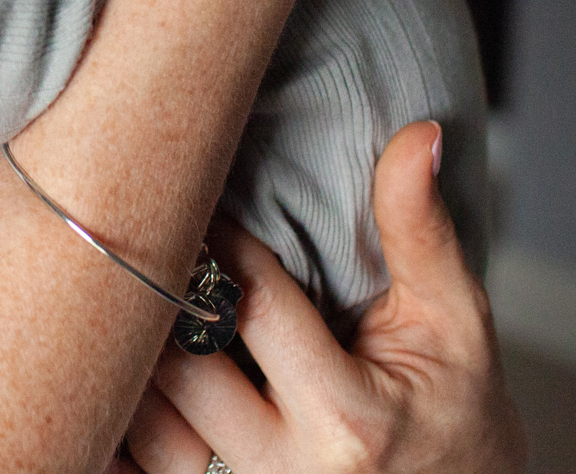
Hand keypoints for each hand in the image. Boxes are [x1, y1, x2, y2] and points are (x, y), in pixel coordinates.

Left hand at [121, 123, 525, 473]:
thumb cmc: (455, 410)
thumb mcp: (456, 321)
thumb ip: (421, 230)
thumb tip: (416, 135)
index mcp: (349, 420)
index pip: (251, 304)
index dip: (219, 239)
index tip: (199, 193)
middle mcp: (287, 473)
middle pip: (182, 366)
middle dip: (163, 294)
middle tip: (150, 236)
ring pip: (143, 422)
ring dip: (130, 355)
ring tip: (129, 293)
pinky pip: (136, 472)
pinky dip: (118, 423)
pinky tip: (121, 370)